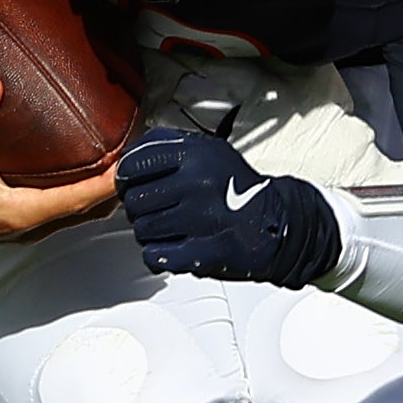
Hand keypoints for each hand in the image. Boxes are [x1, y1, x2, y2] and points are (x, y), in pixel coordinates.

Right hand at [0, 76, 119, 246]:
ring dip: (93, 192)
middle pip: (84, 211)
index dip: (107, 182)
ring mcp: (21, 227)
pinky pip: (57, 210)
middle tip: (130, 160)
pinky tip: (74, 173)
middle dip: (109, 188)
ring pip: (72, 213)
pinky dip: (74, 194)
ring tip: (111, 164)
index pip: (78, 199)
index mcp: (19, 214)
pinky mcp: (12, 221)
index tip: (129, 165)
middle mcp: (26, 226)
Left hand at [117, 127, 337, 285]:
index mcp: (195, 155)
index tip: (131, 184)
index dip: (126, 178)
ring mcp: (201, 220)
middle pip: (135, 201)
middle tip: (154, 210)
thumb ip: (166, 147)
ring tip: (168, 228)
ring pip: (142, 230)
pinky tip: (173, 246)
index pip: (132, 165)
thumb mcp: (207, 150)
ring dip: (149, 233)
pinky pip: (155, 256)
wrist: (277, 223)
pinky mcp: (205, 253)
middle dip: (139, 208)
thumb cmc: (238, 188)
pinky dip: (158, 255)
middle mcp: (196, 184)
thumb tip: (125, 157)